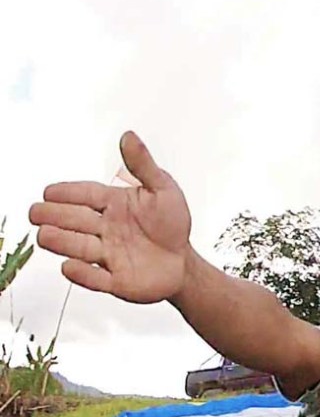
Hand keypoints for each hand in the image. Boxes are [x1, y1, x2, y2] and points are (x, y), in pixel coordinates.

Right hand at [29, 131, 192, 302]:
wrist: (184, 264)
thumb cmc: (172, 226)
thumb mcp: (164, 190)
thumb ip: (144, 165)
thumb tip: (129, 136)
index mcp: (114, 205)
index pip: (86, 194)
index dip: (67, 193)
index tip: (49, 192)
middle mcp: (105, 229)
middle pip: (75, 220)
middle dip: (54, 216)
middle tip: (37, 212)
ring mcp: (108, 255)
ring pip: (79, 247)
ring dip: (61, 241)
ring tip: (45, 235)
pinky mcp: (116, 280)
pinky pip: (96, 278)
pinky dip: (82, 274)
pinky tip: (69, 266)